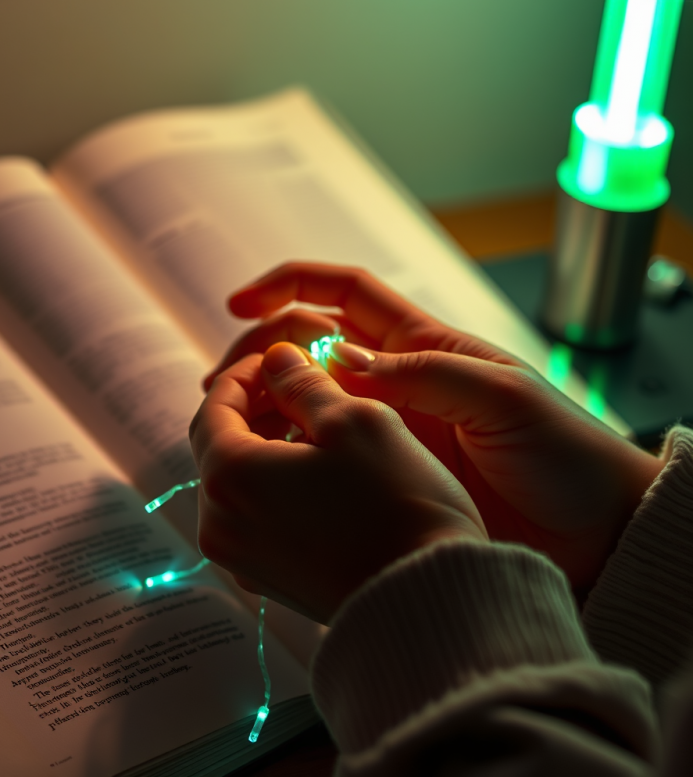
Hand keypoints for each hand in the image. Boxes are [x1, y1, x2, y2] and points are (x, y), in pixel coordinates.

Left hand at [190, 342, 485, 623]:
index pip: (214, 406)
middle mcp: (221, 525)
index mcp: (230, 477)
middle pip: (220, 447)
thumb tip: (276, 359)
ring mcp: (242, 559)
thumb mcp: (353, 418)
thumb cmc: (394, 502)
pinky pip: (256, 518)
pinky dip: (274, 486)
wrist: (427, 596)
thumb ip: (303, 381)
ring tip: (313, 428)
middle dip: (254, 410)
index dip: (244, 374)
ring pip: (238, 484)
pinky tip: (318, 474)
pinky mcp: (270, 580)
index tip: (276, 360)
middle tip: (297, 387)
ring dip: (264, 448)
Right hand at [205, 263, 662, 591]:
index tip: (240, 303)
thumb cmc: (560, 452)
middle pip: (311, 346)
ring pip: (310, 402)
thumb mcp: (500, 397)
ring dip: (267, 406)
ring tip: (230, 427)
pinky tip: (269, 469)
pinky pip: (328, 453)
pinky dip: (294, 453)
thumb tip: (343, 359)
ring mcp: (388, 428)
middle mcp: (396, 380)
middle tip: (222, 385)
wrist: (591, 527)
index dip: (290, 287)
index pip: (345, 295)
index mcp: (424, 345)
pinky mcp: (387, 474)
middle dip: (261, 352)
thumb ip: (424, 375)